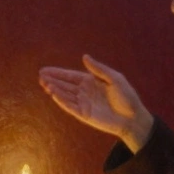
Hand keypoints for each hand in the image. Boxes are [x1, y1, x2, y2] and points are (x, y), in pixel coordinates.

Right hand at [38, 55, 152, 151]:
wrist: (133, 117)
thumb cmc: (127, 96)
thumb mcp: (114, 78)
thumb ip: (99, 69)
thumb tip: (84, 56)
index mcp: (90, 82)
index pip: (70, 76)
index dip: (58, 73)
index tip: (44, 70)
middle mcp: (84, 92)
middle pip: (64, 85)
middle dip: (52, 80)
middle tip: (40, 76)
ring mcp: (83, 104)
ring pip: (65, 95)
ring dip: (54, 89)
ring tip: (44, 83)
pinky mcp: (84, 114)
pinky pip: (70, 107)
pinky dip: (62, 101)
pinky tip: (53, 94)